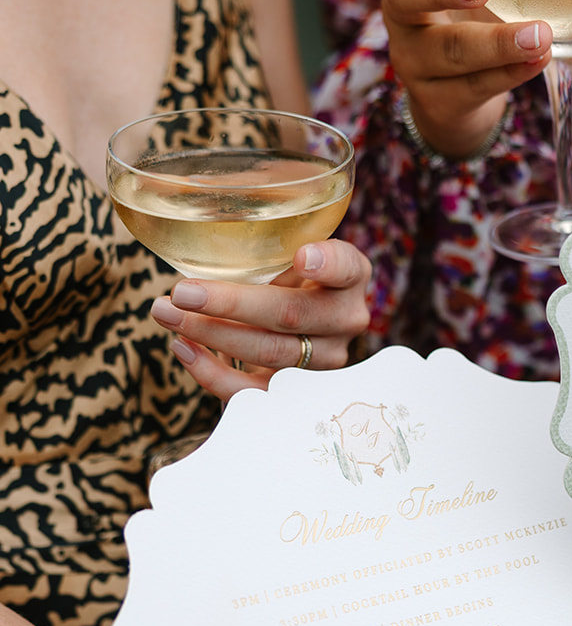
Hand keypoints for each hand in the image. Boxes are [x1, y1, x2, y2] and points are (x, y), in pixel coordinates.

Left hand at [150, 239, 372, 398]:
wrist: (294, 321)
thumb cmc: (283, 276)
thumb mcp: (285, 252)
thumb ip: (267, 247)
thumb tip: (204, 233)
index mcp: (350, 276)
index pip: (346, 267)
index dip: (326, 264)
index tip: (301, 258)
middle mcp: (345, 319)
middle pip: (292, 314)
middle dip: (231, 305)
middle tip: (183, 292)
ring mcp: (325, 360)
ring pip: (269, 353)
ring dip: (210, 334)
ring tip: (166, 313)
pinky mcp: (297, 392)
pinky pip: (253, 392)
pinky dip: (212, 373)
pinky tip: (182, 347)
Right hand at [383, 0, 551, 157]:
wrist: (453, 95)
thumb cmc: (473, 19)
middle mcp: (404, 12)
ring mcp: (415, 59)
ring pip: (450, 50)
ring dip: (497, 43)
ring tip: (539, 36)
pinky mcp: (438, 101)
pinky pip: (475, 87)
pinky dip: (511, 73)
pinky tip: (539, 61)